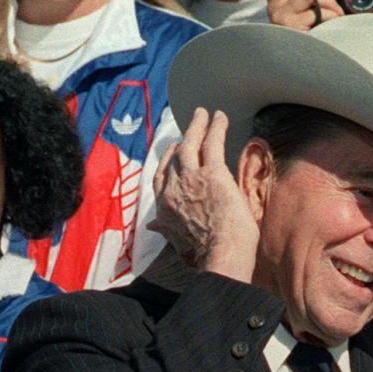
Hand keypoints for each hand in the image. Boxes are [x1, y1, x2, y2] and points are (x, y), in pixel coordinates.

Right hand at [150, 108, 258, 281]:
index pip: (161, 178)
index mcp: (164, 208)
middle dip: (182, 141)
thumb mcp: (178, 244)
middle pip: (174, 157)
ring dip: (197, 126)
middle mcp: (173, 189)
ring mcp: (192, 178)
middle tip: (190, 128)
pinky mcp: (213, 173)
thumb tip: (152, 226)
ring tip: (204, 114)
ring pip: (191, 144)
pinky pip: (212, 142)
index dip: (167, 163)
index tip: (172, 153)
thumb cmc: (204, 257)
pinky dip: (215, 127)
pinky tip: (219, 117)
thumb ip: (167, 231)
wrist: (220, 257)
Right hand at [267, 0, 344, 29]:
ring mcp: (280, 15)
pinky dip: (330, 15)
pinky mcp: (291, 27)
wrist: (300, 63)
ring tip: (336, 11)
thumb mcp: (303, 8)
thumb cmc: (306, 33)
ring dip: (328, 1)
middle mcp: (274, 3)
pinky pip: (316, 12)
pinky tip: (334, 21)